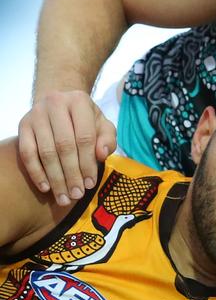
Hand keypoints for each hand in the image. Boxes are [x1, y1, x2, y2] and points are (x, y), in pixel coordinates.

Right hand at [18, 90, 116, 205]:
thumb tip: (102, 154)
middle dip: (72, 174)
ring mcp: (36, 114)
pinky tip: (46, 187)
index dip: (88, 163)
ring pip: (45, 152)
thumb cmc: (84, 119)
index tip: (91, 184)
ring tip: (64, 197)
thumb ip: (108, 139)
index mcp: (79, 101)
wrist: (58, 103)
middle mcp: (55, 103)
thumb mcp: (102, 125)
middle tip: (77, 194)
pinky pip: (27, 153)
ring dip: (56, 178)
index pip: (84, 137)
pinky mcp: (23, 125)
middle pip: (64, 146)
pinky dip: (36, 172)